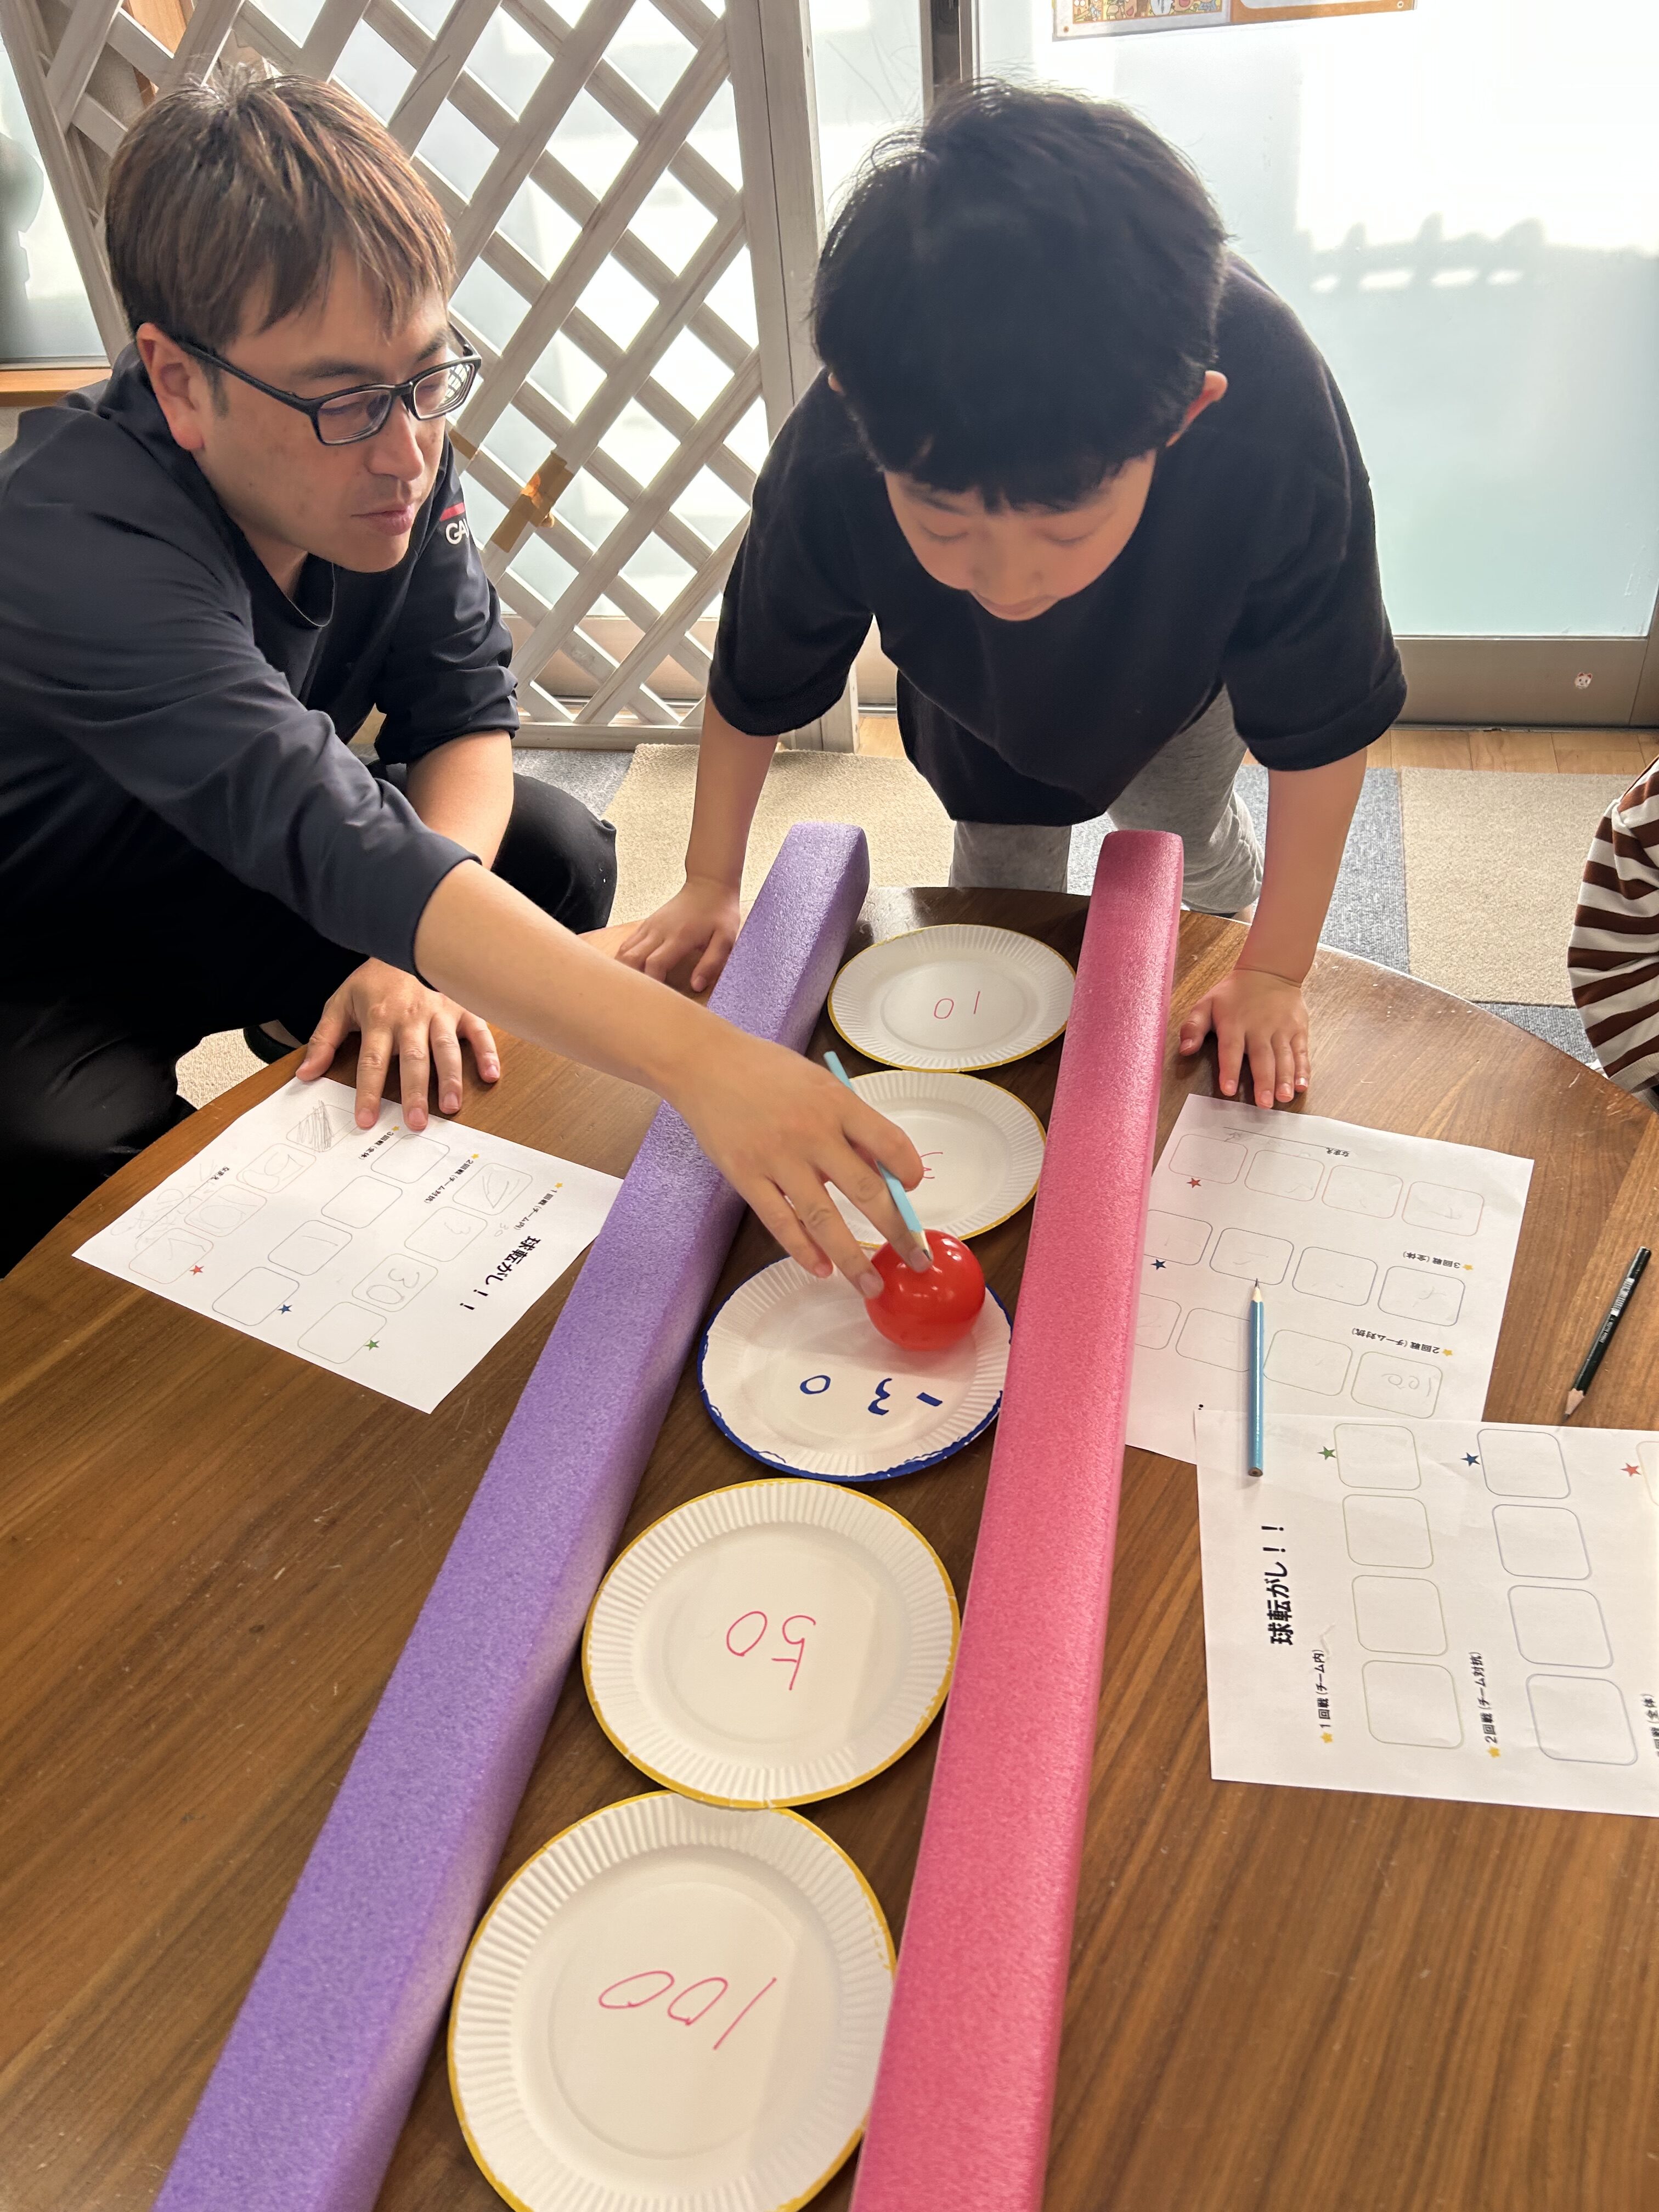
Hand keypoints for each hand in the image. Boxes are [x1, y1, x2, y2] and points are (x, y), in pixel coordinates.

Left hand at [296, 957, 499, 1130]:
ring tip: (451, 1106)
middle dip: (415, 1092)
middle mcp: (411, 1017)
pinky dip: (487, 1052)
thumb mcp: (341, 1003)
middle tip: (416, 1122)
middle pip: (413, 1059)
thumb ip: (325, 1039)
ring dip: (450, 1079)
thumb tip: (306, 1073)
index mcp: (380, 1018)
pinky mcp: (462, 1007)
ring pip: (446, 1049)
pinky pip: (478, 1031)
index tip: (366, 1119)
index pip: (372, 1061)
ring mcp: (440, 1011)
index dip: (368, 1092)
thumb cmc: (375, 979)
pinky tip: (490, 1075)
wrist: (405, 938)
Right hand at [617, 875, 741, 993]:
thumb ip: (711, 963)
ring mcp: (650, 926)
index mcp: (678, 937)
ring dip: (624, 971)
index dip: (652, 984)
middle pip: (631, 959)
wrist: (709, 885)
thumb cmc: (719, 912)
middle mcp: (659, 931)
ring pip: (624, 951)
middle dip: (631, 981)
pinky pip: (628, 944)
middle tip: (639, 998)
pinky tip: (631, 973)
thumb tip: (696, 986)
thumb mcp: (726, 938)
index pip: (654, 964)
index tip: (657, 999)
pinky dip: (625, 960)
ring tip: (632, 988)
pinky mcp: (647, 924)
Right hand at [669, 1031, 931, 1294]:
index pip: (890, 1144)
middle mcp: (812, 1133)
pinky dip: (803, 1250)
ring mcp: (777, 1158)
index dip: (910, 1172)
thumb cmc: (767, 1070)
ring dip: (852, 1258)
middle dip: (897, 1231)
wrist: (704, 1063)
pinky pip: (780, 1222)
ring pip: (824, 1218)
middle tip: (916, 1260)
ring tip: (871, 1286)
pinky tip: (821, 1269)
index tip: (912, 1190)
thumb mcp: (819, 1083)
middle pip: (866, 1190)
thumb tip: (881, 1170)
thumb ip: (850, 1124)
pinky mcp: (746, 1177)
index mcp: (837, 1104)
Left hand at [1178, 965, 1309, 1107]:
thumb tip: (1185, 1050)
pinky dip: (1303, 1070)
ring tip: (1284, 1098)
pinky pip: (1301, 1052)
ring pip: (1283, 1057)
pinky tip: (1302, 1086)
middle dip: (1263, 1081)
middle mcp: (1259, 1027)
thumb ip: (1193, 1027)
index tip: (1229, 1090)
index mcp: (1234, 1023)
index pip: (1231, 1049)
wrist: (1270, 970)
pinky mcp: (1298, 1029)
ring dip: (1284, 1079)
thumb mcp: (1207, 1003)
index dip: (1230, 1069)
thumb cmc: (1234, 993)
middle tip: (1264, 1104)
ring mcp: (1281, 1029)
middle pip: (1261, 1057)